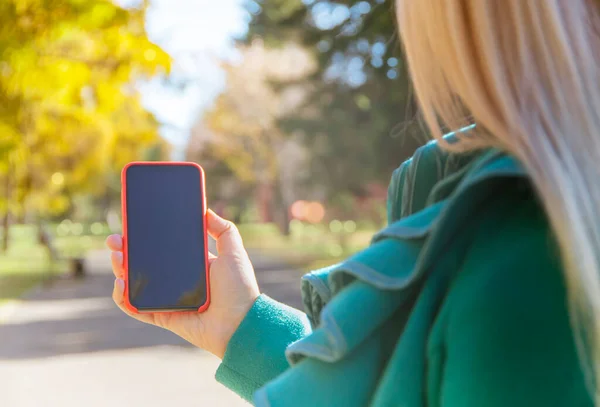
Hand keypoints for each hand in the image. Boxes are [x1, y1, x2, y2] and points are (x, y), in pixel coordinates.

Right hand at [106, 210, 259, 358]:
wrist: (241, 322)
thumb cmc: (240, 288)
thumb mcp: (234, 252)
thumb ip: (223, 230)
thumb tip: (206, 211)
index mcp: (191, 265)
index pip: (162, 248)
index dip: (145, 238)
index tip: (132, 224)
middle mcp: (177, 281)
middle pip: (143, 263)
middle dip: (125, 250)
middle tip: (114, 240)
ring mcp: (168, 299)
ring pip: (135, 283)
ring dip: (120, 269)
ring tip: (116, 256)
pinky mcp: (163, 317)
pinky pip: (136, 308)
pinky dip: (123, 298)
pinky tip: (120, 283)